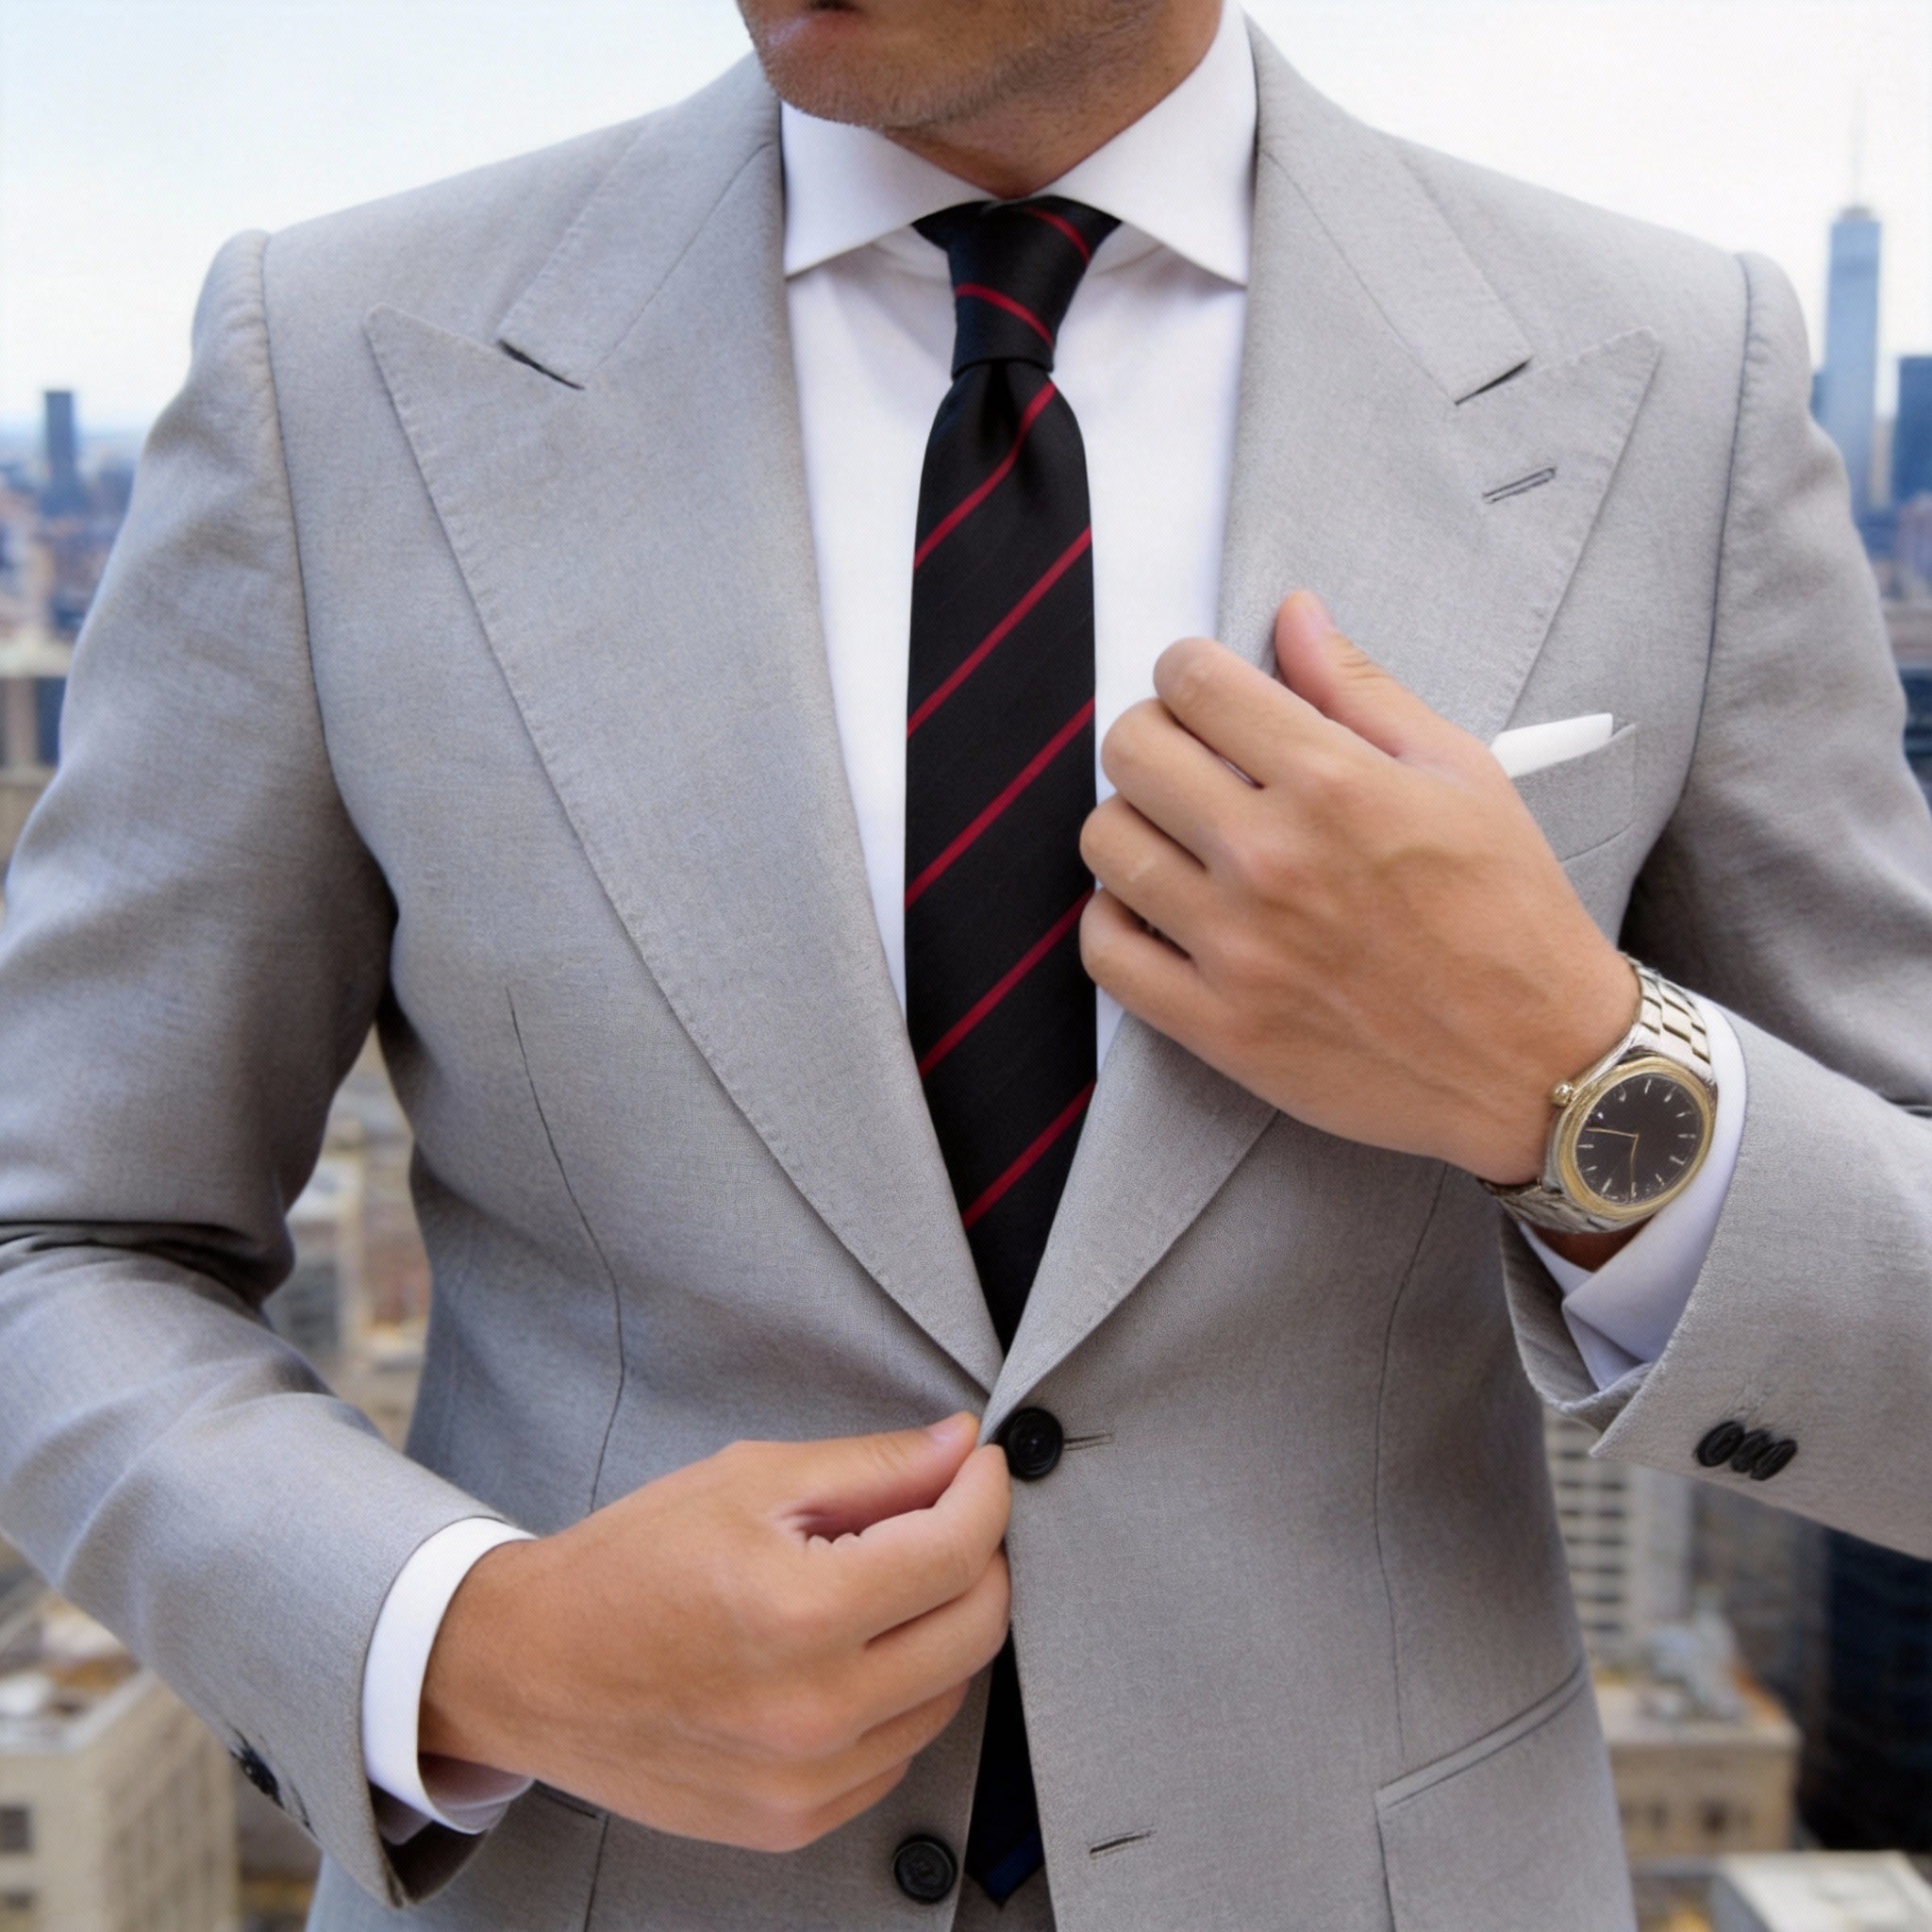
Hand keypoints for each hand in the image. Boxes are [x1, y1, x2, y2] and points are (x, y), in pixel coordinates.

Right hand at [419, 1413, 1010, 1851]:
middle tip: (948, 1515)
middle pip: (975, 1629)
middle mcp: (811, 1711)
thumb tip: (958, 1450)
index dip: (984, 1494)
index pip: (955, 1551)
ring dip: (943, 1627)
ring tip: (888, 1582)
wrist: (532, 1669)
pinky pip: (899, 1751)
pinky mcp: (795, 1821)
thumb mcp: (748, 1481)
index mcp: (798, 1612)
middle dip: (979, 1557)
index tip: (980, 1468)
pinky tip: (854, 1651)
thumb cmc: (627, 1567)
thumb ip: (871, 1467)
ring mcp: (805, 1781)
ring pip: (949, 1694)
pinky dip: (901, 1694)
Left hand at [1079, 591, 1636, 1185]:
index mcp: (1333, 784)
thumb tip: (1293, 615)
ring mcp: (1237, 948)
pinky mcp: (1218, 1026)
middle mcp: (1272, 859)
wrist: (1539, 1062)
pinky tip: (1157, 908)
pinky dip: (1114, 919)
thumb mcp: (1461, 774)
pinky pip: (1105, 951)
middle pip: (1132, 751)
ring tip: (1176, 835)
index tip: (1205, 690)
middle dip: (1153, 734)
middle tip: (1189, 758)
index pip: (1193, 681)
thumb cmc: (1509, 913)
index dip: (1188, 670)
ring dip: (1131, 822)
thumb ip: (1361, 689)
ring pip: (1106, 843)